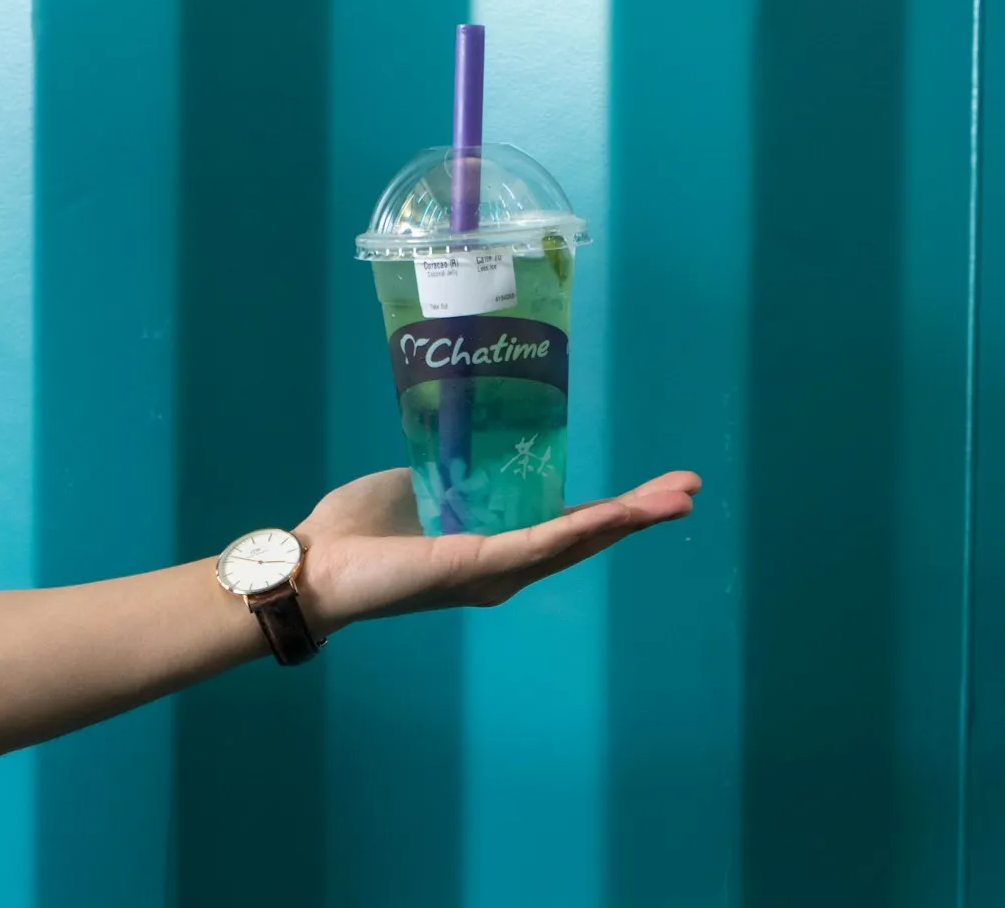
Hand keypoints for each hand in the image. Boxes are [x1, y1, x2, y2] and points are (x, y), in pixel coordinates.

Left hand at [294, 469, 699, 631]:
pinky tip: (617, 514)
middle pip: (586, 537)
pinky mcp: (478, 568)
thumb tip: (472, 433)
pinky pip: (540, 544)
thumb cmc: (357, 531)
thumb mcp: (419, 484)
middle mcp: (504, 567)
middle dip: (640, 513)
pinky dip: (581, 528)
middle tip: (688, 489)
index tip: (655, 488)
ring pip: (576, 541)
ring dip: (629, 519)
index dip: (612, 508)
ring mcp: (495, 571)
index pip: (565, 525)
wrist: (316, 564)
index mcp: (493, 547)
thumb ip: (455, 469)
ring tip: (676, 499)